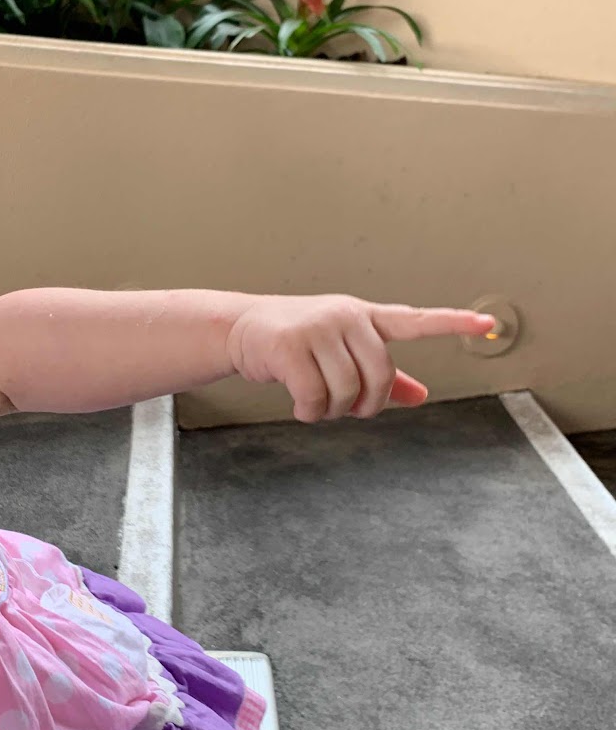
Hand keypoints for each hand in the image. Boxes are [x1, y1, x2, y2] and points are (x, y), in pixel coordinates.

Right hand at [225, 294, 496, 422]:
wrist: (240, 328)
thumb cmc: (297, 341)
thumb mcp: (342, 350)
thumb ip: (383, 375)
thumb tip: (421, 397)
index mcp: (365, 317)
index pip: (415, 319)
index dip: (452, 324)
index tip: (487, 324)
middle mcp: (346, 316)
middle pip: (380, 375)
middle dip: (365, 404)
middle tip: (345, 408)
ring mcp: (318, 327)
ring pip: (346, 390)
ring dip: (332, 411)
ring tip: (316, 404)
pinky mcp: (290, 344)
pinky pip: (315, 396)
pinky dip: (310, 413)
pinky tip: (300, 407)